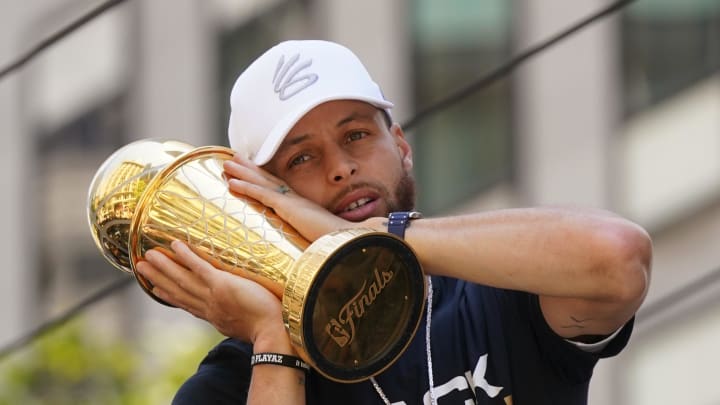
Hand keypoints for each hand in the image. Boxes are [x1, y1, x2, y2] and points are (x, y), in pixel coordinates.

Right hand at [135, 240, 286, 344]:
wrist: (274, 331)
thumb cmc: (269, 328)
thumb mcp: (246, 326)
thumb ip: (238, 318)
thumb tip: (239, 314)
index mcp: (214, 316)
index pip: (187, 304)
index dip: (170, 296)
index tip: (156, 288)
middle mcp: (208, 306)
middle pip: (178, 290)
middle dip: (158, 278)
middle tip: (140, 267)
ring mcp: (213, 295)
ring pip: (183, 279)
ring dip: (164, 266)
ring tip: (147, 255)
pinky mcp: (222, 285)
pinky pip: (200, 268)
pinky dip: (186, 257)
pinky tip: (175, 245)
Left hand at [223, 155, 353, 240]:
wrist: (351, 243)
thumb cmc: (341, 244)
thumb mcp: (323, 238)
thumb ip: (313, 237)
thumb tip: (313, 246)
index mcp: (303, 206)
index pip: (279, 188)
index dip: (263, 178)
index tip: (251, 169)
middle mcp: (296, 200)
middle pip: (267, 179)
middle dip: (249, 168)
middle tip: (233, 158)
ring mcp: (292, 202)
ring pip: (261, 182)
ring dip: (242, 172)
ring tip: (226, 163)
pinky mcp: (289, 207)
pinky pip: (262, 194)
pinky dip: (246, 187)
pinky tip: (231, 182)